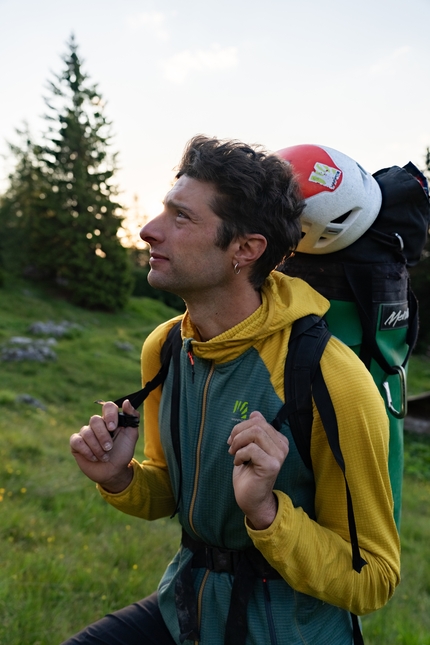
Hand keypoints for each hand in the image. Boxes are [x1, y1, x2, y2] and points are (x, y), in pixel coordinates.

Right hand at [70, 400, 138, 491]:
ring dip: (97, 447)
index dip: (109, 415)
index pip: (107, 407)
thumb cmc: (123, 452)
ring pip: (86, 431)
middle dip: (103, 436)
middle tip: (109, 448)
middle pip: (94, 420)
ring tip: (104, 457)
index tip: (112, 428)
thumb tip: (127, 402)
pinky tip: (94, 458)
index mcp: (110, 420)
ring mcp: (86, 433)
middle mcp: (97, 425)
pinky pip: (76, 441)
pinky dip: (86, 451)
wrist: (114, 471)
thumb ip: (132, 418)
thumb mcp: (132, 436)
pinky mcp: (76, 444)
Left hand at [227, 411, 288, 529]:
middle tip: (231, 446)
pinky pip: (251, 449)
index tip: (233, 440)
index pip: (259, 420)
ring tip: (234, 454)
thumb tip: (255, 413)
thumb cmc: (249, 473)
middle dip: (238, 433)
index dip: (241, 426)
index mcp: (279, 440)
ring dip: (238, 442)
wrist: (251, 499)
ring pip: (255, 433)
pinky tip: (239, 463)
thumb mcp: (249, 447)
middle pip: (256, 425)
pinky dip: (239, 454)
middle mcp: (282, 446)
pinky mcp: (272, 465)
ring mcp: (279, 456)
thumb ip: (254, 431)